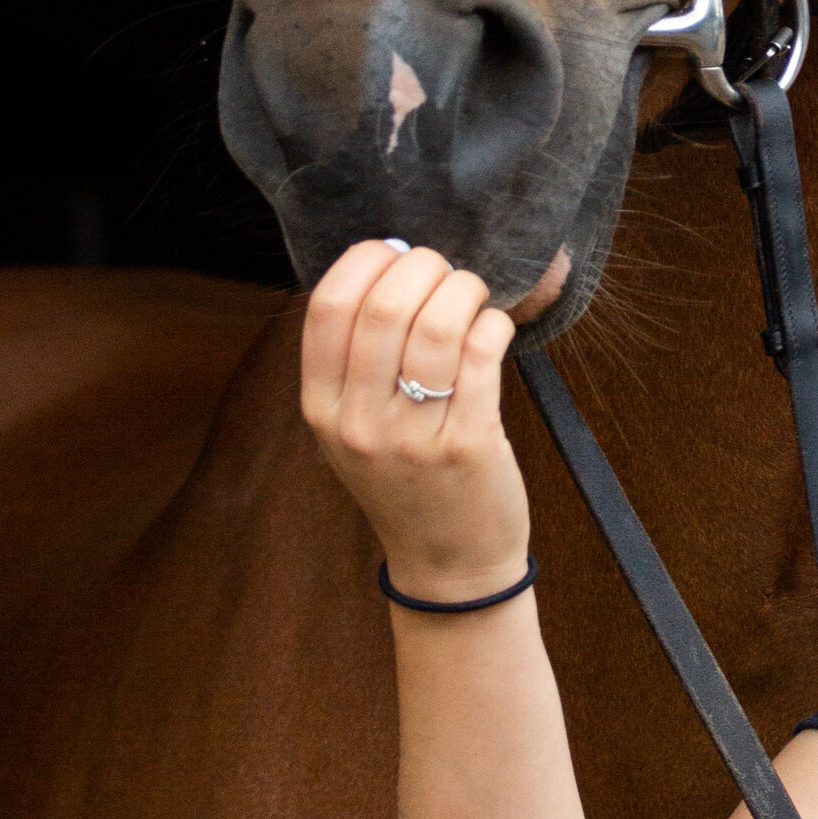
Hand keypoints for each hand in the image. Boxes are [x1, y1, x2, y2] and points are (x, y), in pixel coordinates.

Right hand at [300, 240, 531, 598]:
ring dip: (464, 291)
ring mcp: (414, 437)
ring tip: (473, 298)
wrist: (449, 565)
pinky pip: (483, 355)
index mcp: (322, 408)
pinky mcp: (470, 445)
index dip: (366, 260)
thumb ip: (356, 359)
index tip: (395, 254)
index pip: (328, 307)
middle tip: (445, 274)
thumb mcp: (354, 428)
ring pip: (438, 326)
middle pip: (386, 306)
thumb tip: (391, 260)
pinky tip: (495, 329)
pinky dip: (494, 325)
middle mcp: (360, 423)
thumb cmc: (407, 480)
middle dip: (426, 267)